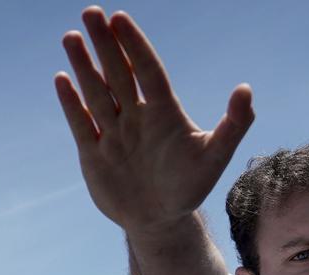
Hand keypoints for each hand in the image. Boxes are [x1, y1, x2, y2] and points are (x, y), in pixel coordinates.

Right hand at [53, 8, 254, 236]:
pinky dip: (71, 102)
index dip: (134, 45)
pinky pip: (81, 123)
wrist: (160, 219)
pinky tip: (62, 79)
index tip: (120, 18)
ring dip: (83, 66)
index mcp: (163, 111)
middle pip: (117, 73)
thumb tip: (245, 89)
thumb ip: (234, 124)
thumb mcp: (216, 156)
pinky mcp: (94, 153)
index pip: (146, 70)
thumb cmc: (190, 186)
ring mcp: (113, 133)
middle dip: (105, 43)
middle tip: (91, 12)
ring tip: (71, 37)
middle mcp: (136, 115)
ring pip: (96, 92)